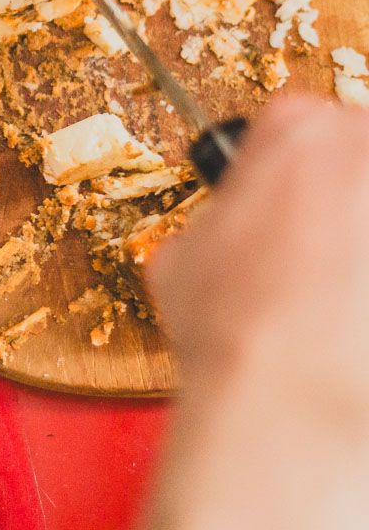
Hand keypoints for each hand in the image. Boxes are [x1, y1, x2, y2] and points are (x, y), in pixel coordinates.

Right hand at [135, 95, 368, 529]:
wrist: (292, 406)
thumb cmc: (236, 331)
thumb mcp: (179, 258)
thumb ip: (212, 225)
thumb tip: (220, 243)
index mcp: (297, 131)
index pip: (299, 122)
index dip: (283, 168)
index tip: (282, 199)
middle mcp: (368, 151)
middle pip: (359, 155)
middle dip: (342, 198)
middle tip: (321, 254)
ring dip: (362, 240)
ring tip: (343, 298)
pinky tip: (354, 323)